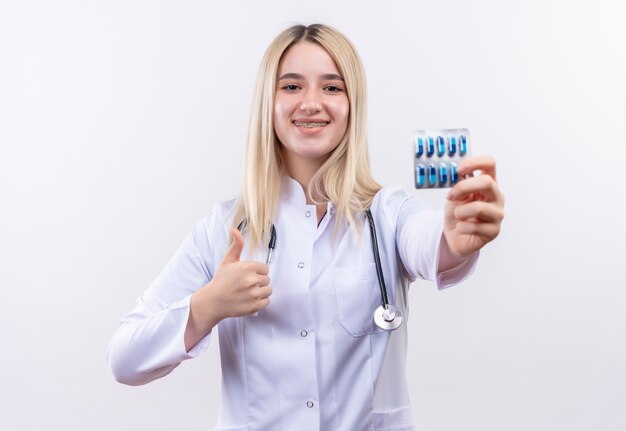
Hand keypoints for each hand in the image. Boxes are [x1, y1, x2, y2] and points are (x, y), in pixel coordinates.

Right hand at [186, 227, 271, 349]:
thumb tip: (234, 229)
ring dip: (261, 291)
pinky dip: (260, 301)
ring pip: (268, 290)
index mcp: (247, 267)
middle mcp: (251, 280)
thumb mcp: (227, 260)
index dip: (257, 272)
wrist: (213, 301)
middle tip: (246, 284)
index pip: (265, 268)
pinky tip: (250, 299)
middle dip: (259, 281)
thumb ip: (236, 245)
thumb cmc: (220, 280)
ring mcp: (253, 294)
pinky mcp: (254, 306)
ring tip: (249, 292)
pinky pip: (267, 301)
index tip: (248, 275)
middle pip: (267, 279)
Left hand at [443, 156, 504, 256]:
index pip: (490, 164)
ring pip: (478, 207)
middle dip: (463, 187)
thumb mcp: (455, 195)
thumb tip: (454, 173)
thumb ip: (458, 184)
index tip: (459, 169)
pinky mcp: (494, 231)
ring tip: (458, 215)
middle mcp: (497, 196)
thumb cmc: (458, 213)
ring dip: (460, 212)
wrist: (456, 236)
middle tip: (450, 196)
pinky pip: (473, 226)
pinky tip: (462, 228)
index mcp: (489, 183)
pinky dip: (461, 227)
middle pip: (487, 182)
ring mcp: (498, 214)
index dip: (474, 163)